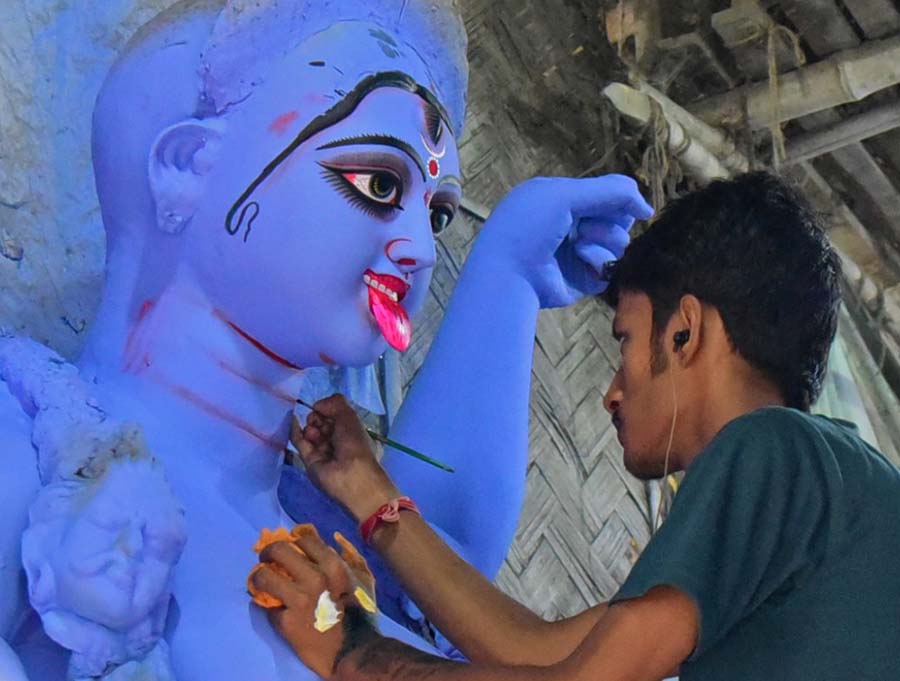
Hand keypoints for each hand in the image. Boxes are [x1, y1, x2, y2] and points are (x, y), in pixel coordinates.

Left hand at [249, 525, 378, 678]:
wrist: (352, 650)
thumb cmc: (358, 614)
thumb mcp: (359, 579)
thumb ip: (343, 558)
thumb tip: (328, 539)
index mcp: (333, 566)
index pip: (303, 539)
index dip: (291, 542)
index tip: (286, 550)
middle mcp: (315, 578)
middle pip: (279, 549)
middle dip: (268, 552)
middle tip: (265, 560)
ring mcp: (299, 599)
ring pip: (263, 576)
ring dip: (258, 577)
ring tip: (260, 583)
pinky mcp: (286, 621)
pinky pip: (264, 604)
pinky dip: (266, 605)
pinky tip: (271, 607)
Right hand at [293, 394, 400, 521]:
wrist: (350, 475)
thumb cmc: (354, 443)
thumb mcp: (349, 416)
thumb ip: (334, 403)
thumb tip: (316, 406)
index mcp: (349, 429)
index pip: (333, 414)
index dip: (328, 409)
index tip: (327, 411)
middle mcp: (335, 439)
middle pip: (320, 421)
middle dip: (319, 418)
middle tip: (323, 426)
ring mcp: (321, 449)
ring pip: (309, 430)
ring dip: (311, 427)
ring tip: (317, 435)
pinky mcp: (308, 459)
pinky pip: (299, 441)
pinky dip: (295, 430)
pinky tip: (292, 420)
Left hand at [474, 175, 652, 307]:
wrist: (510, 271)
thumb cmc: (530, 226)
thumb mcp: (565, 195)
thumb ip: (610, 192)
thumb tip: (648, 208)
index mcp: (560, 199)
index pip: (605, 193)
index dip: (620, 197)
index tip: (630, 202)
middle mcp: (570, 224)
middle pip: (618, 217)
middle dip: (612, 218)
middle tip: (590, 222)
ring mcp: (577, 252)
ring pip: (618, 241)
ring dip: (604, 237)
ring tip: (579, 241)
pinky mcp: (583, 278)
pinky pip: (609, 265)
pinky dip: (598, 259)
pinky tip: (580, 258)